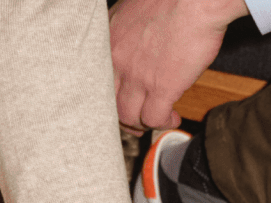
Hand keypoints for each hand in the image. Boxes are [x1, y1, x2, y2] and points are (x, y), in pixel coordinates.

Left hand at [109, 0, 246, 133]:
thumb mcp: (134, 11)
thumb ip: (128, 34)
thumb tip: (137, 50)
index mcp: (108, 39)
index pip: (97, 80)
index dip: (110, 96)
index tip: (124, 99)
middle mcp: (117, 59)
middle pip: (109, 104)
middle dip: (124, 117)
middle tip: (138, 121)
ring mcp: (137, 76)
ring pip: (128, 116)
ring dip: (143, 123)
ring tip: (159, 118)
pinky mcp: (161, 87)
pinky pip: (154, 119)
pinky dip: (164, 123)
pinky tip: (173, 117)